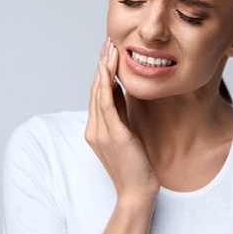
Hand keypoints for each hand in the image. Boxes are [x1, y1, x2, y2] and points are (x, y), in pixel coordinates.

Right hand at [85, 37, 159, 199]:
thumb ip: (121, 115)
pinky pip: (106, 105)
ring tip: (109, 47)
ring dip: (104, 68)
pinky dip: (105, 84)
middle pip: (96, 89)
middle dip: (102, 64)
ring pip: (99, 93)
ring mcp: (102, 132)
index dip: (103, 71)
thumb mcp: (127, 134)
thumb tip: (121, 92)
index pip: (98, 94)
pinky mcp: (114, 135)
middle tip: (108, 42)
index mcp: (97, 129)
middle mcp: (94, 129)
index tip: (109, 51)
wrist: (138, 192)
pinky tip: (108, 68)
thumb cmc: (135, 165)